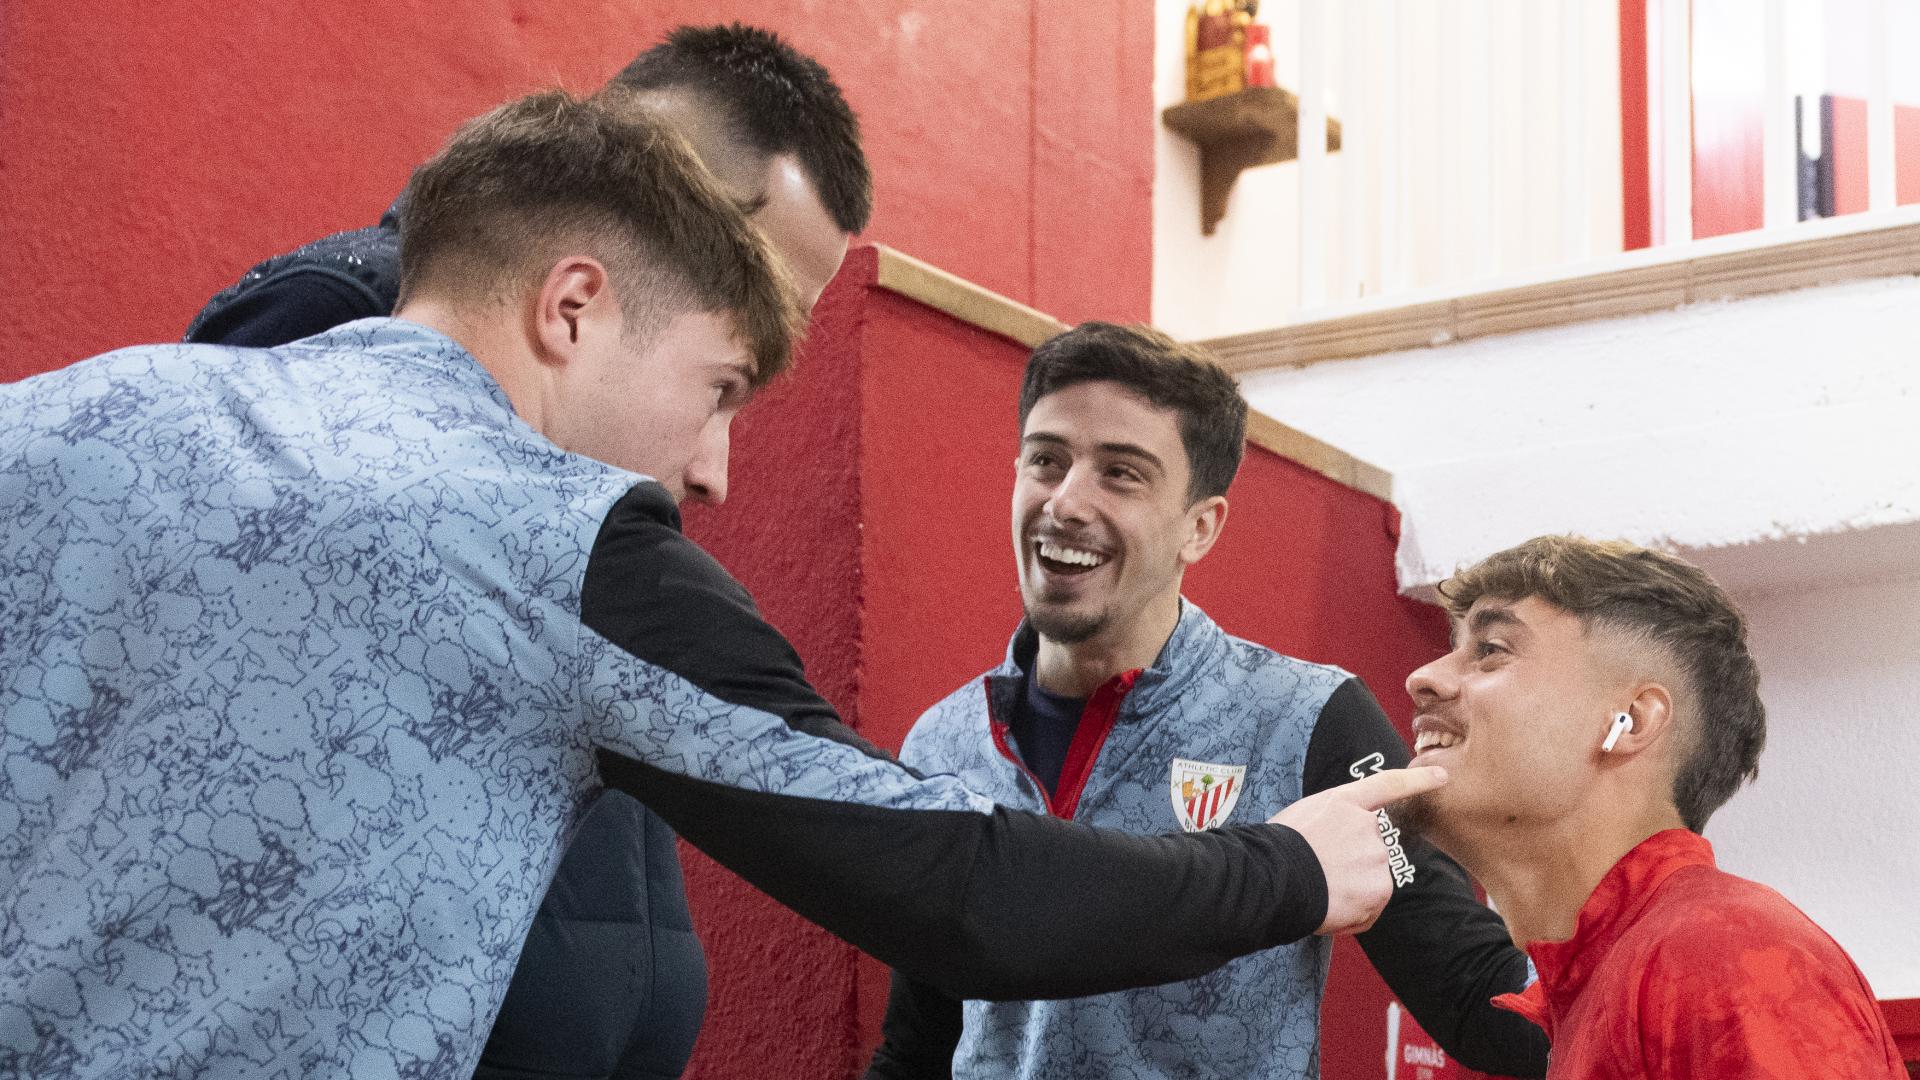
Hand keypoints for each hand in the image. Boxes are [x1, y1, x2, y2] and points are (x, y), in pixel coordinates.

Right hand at [1268, 766, 1447, 935]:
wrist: (1275, 876)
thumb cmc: (1277, 847)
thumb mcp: (1303, 816)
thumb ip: (1332, 822)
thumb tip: (1337, 842)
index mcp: (1346, 803)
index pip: (1389, 785)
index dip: (1418, 780)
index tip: (1442, 776)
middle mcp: (1368, 827)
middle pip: (1371, 847)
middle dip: (1352, 863)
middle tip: (1320, 872)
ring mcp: (1376, 859)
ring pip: (1371, 879)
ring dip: (1351, 889)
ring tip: (1320, 889)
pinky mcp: (1378, 891)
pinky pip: (1369, 908)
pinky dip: (1353, 913)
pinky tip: (1329, 907)